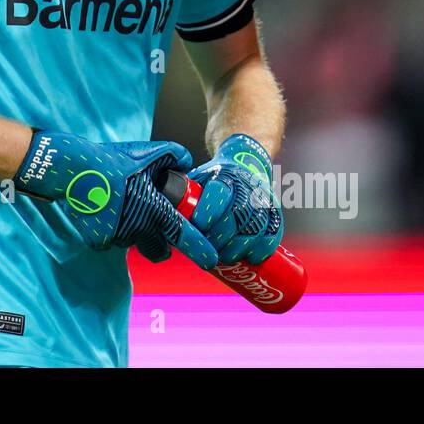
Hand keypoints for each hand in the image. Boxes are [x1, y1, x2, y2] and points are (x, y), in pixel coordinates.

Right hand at [14, 129, 219, 270]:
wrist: (72, 169)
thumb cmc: (112, 160)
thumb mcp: (147, 151)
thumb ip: (174, 156)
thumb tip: (187, 164)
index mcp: (154, 208)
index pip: (183, 234)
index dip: (200, 250)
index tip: (211, 260)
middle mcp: (138, 227)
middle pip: (159, 251)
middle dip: (164, 247)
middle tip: (160, 232)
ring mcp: (117, 236)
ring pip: (133, 242)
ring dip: (135, 231)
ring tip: (124, 206)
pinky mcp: (98, 240)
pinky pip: (111, 240)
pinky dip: (113, 230)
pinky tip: (106, 210)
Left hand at [184, 133, 283, 265]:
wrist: (244, 164)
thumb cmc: (211, 181)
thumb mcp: (195, 180)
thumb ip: (177, 198)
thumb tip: (149, 222)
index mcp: (222, 176)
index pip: (218, 193)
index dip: (209, 212)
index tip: (198, 228)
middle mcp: (245, 186)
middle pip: (237, 215)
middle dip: (222, 238)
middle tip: (210, 251)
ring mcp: (262, 199)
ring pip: (256, 226)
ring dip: (240, 247)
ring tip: (226, 259)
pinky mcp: (274, 212)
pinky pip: (274, 233)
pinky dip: (263, 249)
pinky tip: (251, 259)